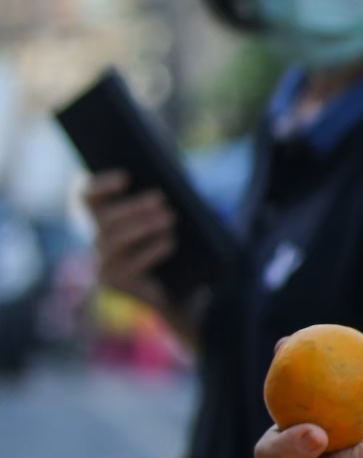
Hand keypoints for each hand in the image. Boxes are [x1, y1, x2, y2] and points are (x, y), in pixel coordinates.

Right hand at [84, 171, 175, 313]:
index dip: (101, 184)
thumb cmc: (176, 249)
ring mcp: (103, 263)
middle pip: (105, 218)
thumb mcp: (169, 218)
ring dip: (142, 225)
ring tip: (169, 217)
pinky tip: (169, 241)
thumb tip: (171, 164)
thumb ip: (161, 195)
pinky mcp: (115, 283)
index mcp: (104, 218)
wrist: (181, 293)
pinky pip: (129, 265)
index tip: (126, 177)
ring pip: (114, 240)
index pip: (87, 195)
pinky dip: (150, 250)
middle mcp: (98, 239)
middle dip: (133, 207)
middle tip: (161, 198)